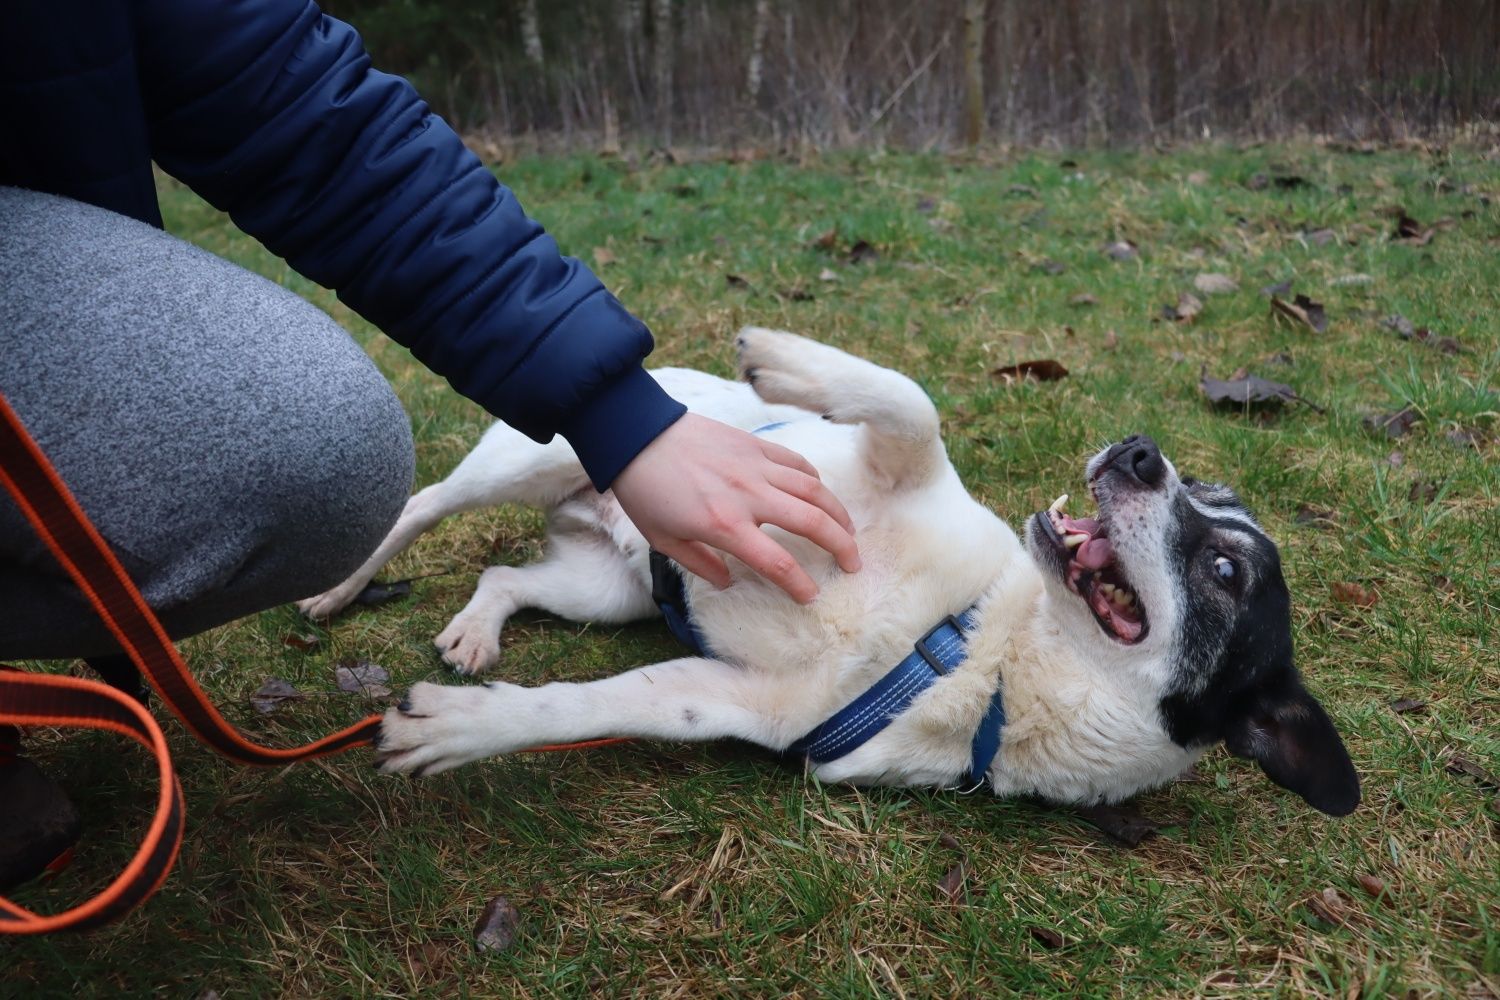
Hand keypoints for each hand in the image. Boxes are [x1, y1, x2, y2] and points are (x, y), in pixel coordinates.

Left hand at [610, 413, 860, 602]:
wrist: (634, 435)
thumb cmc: (644, 491)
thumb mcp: (663, 540)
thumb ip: (700, 565)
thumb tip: (728, 581)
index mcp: (725, 526)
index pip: (778, 564)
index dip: (801, 585)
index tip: (811, 596)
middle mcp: (749, 496)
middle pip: (813, 523)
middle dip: (841, 547)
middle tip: (853, 564)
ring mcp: (756, 466)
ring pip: (814, 489)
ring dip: (837, 513)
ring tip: (848, 531)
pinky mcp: (754, 444)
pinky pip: (795, 462)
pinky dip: (813, 478)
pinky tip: (819, 491)